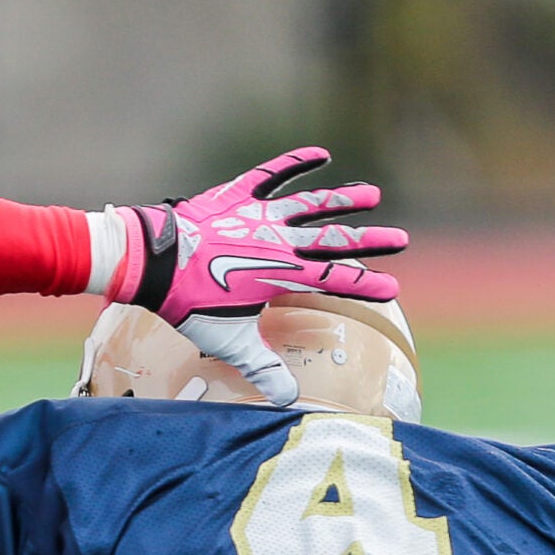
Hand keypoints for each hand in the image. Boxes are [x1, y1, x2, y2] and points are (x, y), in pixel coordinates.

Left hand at [109, 147, 405, 408]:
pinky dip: (297, 162)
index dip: (364, 286)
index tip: (392, 288)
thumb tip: (288, 400)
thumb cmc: (188, 303)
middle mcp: (279, 241)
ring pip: (312, 203)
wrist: (153, 262)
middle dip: (369, 240)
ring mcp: (260, 215)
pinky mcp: (238, 195)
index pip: (333, 280)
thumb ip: (261, 366)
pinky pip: (273, 174)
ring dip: (343, 199)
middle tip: (401, 238)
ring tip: (372, 193)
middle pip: (333, 239)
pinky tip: (321, 154)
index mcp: (280, 274)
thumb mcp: (227, 339)